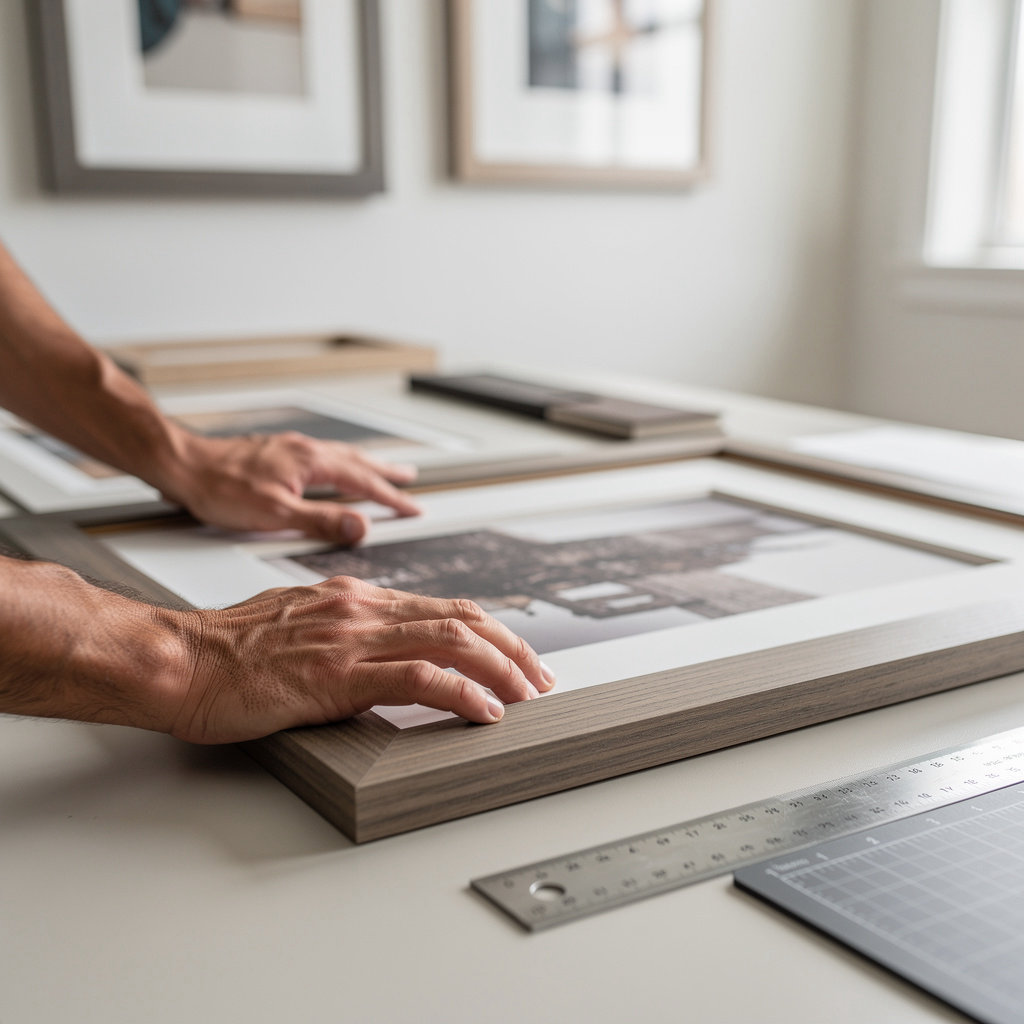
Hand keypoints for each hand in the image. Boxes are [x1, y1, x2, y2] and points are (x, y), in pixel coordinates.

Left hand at [160, 431, 420, 542]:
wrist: (184, 467)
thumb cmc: (222, 489)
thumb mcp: (277, 514)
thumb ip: (322, 521)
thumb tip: (360, 526)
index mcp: (312, 463)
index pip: (364, 481)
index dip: (391, 497)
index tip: (413, 507)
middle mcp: (305, 451)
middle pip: (358, 461)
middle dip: (386, 471)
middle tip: (409, 478)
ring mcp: (290, 450)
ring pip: (340, 456)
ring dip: (365, 464)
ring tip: (381, 469)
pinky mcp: (276, 454)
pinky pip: (321, 456)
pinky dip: (340, 462)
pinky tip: (332, 469)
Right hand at [169, 576, 556, 743]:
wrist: (182, 660)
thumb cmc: (229, 650)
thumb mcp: (299, 623)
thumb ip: (344, 632)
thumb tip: (380, 652)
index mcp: (355, 598)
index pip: (442, 607)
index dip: (489, 631)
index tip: (515, 655)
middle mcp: (362, 608)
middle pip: (461, 618)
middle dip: (511, 647)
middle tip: (540, 676)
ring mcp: (352, 638)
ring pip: (450, 641)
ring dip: (500, 669)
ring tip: (527, 695)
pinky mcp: (338, 674)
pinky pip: (418, 678)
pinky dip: (461, 693)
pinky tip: (485, 711)